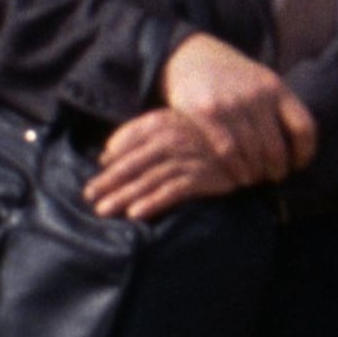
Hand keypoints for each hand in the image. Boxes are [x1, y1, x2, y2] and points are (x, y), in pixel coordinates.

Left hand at [91, 107, 233, 221]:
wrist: (247, 144)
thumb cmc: (199, 136)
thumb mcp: (170, 125)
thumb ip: (137, 135)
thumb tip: (105, 155)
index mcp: (162, 123)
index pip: (127, 143)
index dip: (109, 163)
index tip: (93, 183)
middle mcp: (174, 139)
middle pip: (133, 164)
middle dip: (109, 183)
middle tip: (90, 198)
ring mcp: (189, 158)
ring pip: (149, 179)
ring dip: (124, 196)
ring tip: (103, 211)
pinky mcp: (204, 177)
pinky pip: (173, 191)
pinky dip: (153, 202)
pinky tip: (136, 214)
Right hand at [160, 31, 315, 184]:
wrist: (190, 55)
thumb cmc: (232, 77)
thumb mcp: (262, 82)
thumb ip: (280, 107)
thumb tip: (300, 145)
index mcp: (278, 88)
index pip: (305, 128)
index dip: (305, 152)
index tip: (299, 165)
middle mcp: (257, 95)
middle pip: (277, 146)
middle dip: (277, 169)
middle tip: (274, 178)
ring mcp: (232, 104)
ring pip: (252, 153)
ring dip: (255, 174)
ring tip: (255, 180)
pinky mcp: (206, 113)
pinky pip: (227, 151)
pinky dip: (235, 169)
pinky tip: (238, 177)